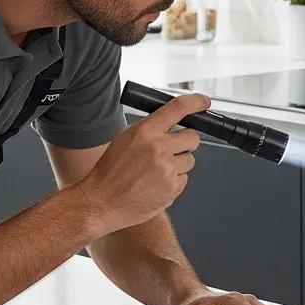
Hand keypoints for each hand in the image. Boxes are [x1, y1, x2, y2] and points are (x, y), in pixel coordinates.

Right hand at [76, 93, 209, 234]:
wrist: (101, 201)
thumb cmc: (110, 171)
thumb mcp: (125, 138)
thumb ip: (150, 128)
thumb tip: (173, 121)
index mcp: (145, 131)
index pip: (178, 108)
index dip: (196, 102)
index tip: (204, 102)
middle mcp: (159, 148)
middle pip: (193, 137)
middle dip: (186, 142)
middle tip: (172, 148)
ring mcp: (167, 169)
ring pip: (190, 160)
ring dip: (179, 163)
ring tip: (156, 170)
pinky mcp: (172, 188)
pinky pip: (184, 178)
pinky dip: (174, 180)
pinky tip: (155, 183)